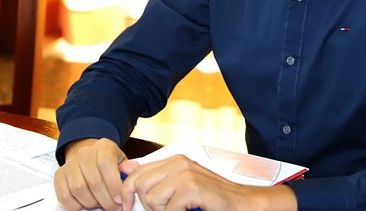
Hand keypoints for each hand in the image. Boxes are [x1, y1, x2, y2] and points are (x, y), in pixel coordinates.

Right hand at [54, 137, 136, 210]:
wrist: (89, 158)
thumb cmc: (108, 163)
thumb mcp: (121, 162)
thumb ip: (128, 168)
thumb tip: (133, 168)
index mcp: (103, 146)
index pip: (106, 164)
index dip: (113, 185)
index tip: (120, 200)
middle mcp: (84, 153)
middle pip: (93, 181)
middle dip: (105, 200)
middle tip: (113, 208)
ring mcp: (70, 164)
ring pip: (79, 189)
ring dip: (91, 203)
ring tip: (100, 205)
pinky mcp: (59, 175)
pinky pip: (65, 196)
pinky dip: (76, 206)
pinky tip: (85, 205)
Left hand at [120, 154, 296, 210]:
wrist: (239, 202)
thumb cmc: (208, 197)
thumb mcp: (179, 184)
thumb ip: (156, 177)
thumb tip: (126, 169)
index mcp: (173, 160)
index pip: (137, 173)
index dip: (127, 192)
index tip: (127, 207)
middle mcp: (178, 162)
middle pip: (140, 185)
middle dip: (146, 204)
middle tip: (165, 209)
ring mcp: (185, 174)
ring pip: (152, 199)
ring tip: (179, 209)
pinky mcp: (192, 188)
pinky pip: (167, 210)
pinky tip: (189, 210)